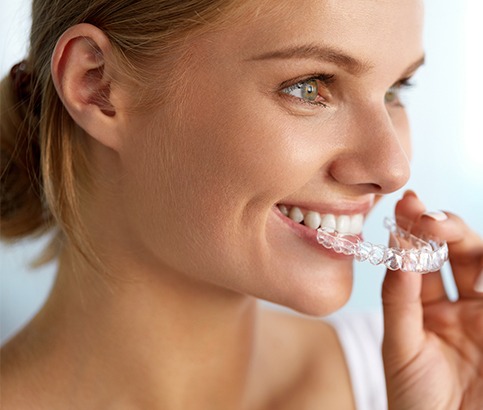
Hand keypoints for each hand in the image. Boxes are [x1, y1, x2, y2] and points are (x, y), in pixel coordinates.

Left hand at [382, 191, 482, 409]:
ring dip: (471, 244)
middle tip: (429, 219)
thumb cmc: (414, 400)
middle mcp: (461, 305)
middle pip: (461, 252)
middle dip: (447, 228)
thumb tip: (399, 253)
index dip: (416, 230)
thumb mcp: (400, 347)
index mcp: (427, 305)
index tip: (408, 203)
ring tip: (448, 234)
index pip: (422, 258)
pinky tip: (479, 265)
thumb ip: (399, 300)